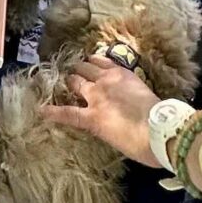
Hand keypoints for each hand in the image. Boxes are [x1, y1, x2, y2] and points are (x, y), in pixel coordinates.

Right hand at [41, 56, 158, 165]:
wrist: (161, 130)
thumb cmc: (138, 145)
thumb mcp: (111, 138)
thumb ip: (99, 125)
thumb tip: (95, 119)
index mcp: (92, 118)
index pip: (66, 113)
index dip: (51, 112)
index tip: (40, 109)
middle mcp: (96, 95)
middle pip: (76, 81)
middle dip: (70, 80)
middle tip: (67, 79)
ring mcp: (109, 81)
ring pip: (87, 66)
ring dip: (81, 67)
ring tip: (78, 65)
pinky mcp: (123, 73)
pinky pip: (105, 61)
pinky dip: (97, 59)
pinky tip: (95, 57)